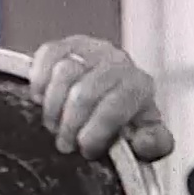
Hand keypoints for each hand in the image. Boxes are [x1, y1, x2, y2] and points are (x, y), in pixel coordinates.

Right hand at [29, 35, 174, 161]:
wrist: (114, 96)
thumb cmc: (129, 121)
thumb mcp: (146, 137)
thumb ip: (153, 144)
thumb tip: (144, 142)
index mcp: (140, 86)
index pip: (115, 107)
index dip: (96, 132)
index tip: (86, 150)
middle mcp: (119, 62)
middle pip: (85, 92)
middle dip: (71, 125)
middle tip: (65, 144)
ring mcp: (92, 49)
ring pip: (64, 72)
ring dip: (53, 106)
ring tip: (54, 125)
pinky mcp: (67, 44)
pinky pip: (48, 54)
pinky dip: (39, 79)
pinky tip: (41, 98)